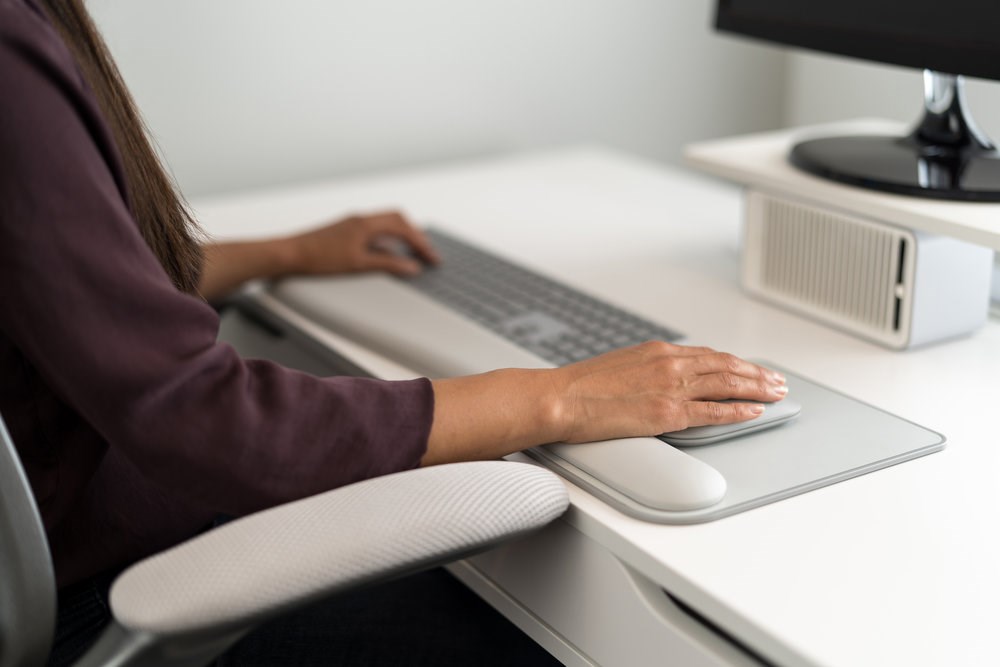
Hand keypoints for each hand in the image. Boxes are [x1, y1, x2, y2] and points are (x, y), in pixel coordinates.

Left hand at [284, 211, 439, 276]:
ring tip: (412, 252)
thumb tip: (411, 267)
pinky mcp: (345, 231)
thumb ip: (388, 265)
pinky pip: (374, 230)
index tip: (433, 259)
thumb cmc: (318, 258)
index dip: (421, 244)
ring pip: (385, 223)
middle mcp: (360, 219)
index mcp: (366, 223)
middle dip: (415, 235)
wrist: (289, 254)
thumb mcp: (358, 264)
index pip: (403, 228)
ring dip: (402, 235)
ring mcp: (352, 223)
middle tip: (426, 253)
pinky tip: (387, 253)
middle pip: (398, 219)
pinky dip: (387, 239)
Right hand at [551, 341, 786, 442]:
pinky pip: (713, 411)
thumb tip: (657, 380)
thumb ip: (645, 370)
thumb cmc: (580, 386)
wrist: (560, 397)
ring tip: (776, 393)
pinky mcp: (667, 412)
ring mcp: (670, 387)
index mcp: (657, 351)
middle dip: (756, 373)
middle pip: (726, 365)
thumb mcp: (619, 366)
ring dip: (757, 388)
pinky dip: (738, 410)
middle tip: (777, 380)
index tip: (751, 368)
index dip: (735, 363)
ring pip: (727, 384)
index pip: (708, 355)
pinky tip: (754, 411)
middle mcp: (669, 364)